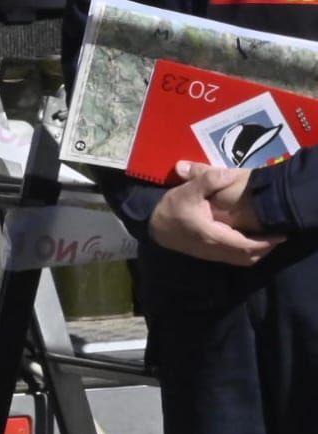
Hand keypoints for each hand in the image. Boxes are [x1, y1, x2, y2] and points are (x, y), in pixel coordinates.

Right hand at [149, 160, 282, 265]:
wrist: (152, 225)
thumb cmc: (171, 209)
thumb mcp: (187, 190)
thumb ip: (208, 179)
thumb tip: (227, 173)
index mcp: (215, 236)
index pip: (247, 245)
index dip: (266, 242)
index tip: (281, 234)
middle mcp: (216, 250)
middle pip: (248, 258)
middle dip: (265, 249)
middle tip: (276, 237)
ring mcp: (211, 254)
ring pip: (241, 261)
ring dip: (255, 253)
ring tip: (265, 240)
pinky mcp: (207, 254)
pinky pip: (232, 259)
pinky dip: (244, 254)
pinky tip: (246, 242)